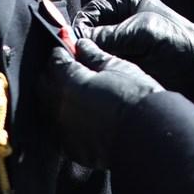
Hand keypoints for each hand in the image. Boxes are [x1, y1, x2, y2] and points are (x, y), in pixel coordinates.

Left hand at [50, 40, 162, 168]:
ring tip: (78, 94)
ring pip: (49, 108)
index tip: (69, 50)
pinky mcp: (71, 148)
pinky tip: (82, 118)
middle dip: (55, 74)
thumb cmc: (136, 98)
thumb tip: (81, 45)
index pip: (54, 61)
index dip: (62, 53)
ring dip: (58, 98)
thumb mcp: (118, 68)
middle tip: (71, 69)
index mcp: (68, 81)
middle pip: (45, 84)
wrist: (147, 137)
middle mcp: (59, 106)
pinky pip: (60, 130)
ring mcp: (63, 130)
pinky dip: (66, 121)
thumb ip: (94, 55)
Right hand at [77, 0, 193, 92]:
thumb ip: (109, 34)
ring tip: (82, 62)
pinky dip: (100, 66)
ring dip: (91, 54)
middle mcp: (129, 23)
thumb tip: (80, 41)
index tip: (73, 33)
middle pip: (97, 28)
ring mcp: (130, 44)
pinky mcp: (131, 63)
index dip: (85, 19)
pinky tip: (95, 71)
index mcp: (133, 5)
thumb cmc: (177, 40)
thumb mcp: (141, 30)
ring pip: (100, 48)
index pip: (99, 8)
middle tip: (74, 50)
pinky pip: (109, 63)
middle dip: (85, 38)